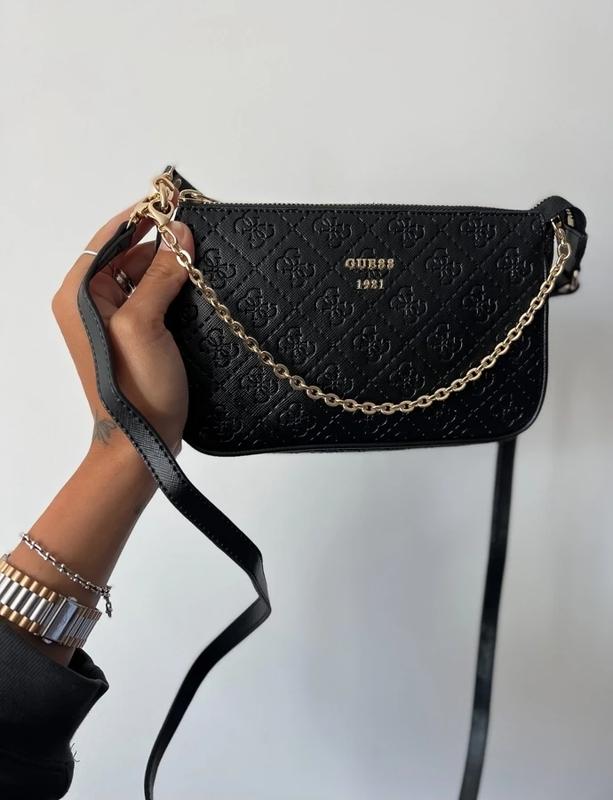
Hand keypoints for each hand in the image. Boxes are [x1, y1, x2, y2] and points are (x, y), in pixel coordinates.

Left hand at [51, 192, 194, 456]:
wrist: (142, 442)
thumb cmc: (135, 390)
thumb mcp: (144, 324)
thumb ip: (159, 275)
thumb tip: (181, 234)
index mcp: (78, 294)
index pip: (108, 237)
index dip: (140, 216)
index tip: (174, 202)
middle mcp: (89, 302)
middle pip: (126, 253)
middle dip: (161, 241)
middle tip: (197, 231)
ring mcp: (112, 319)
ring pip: (142, 274)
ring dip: (170, 264)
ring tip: (202, 256)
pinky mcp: (134, 334)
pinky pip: (152, 297)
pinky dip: (173, 287)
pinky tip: (197, 285)